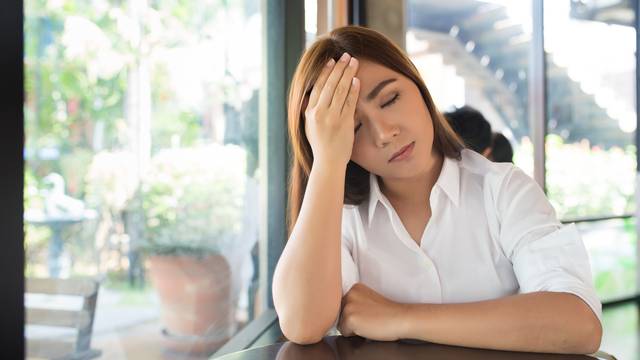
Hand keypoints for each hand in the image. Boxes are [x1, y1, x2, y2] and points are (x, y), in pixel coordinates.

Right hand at [304, 52, 359, 168]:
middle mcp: (319, 113)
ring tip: (354, 62)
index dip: (325, 72)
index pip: (317, 86)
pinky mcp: (344, 123)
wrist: (328, 162)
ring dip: (348, 74)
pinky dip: (353, 90)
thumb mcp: (309, 126)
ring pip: (340, 90)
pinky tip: (357, 80)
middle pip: (330, 85)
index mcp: (309, 112)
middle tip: (346, 56)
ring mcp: (332, 118)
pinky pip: (349, 102)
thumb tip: (309, 95)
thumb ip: (310, 110)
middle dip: (339, 68)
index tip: (332, 61)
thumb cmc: (320, 144)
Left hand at [337, 283, 408, 340]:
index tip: (368, 313)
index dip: (355, 313)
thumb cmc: (389, 313)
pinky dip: (354, 334)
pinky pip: (344, 333)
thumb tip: (343, 313)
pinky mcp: (350, 319)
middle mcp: (349, 294)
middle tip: (369, 319)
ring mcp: (348, 306)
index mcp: (355, 287)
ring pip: (341, 324)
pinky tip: (367, 328)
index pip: (343, 305)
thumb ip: (355, 301)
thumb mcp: (369, 299)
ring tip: (369, 323)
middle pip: (340, 313)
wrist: (401, 318)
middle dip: (352, 319)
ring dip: (353, 327)